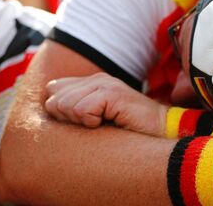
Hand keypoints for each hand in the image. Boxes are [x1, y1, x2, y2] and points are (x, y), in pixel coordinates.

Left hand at [45, 73, 167, 136]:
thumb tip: (50, 111)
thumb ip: (75, 111)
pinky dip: (92, 123)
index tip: (83, 123)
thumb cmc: (129, 132)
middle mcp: (96, 79)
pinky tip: (109, 123)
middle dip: (68, 119)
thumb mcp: (97, 120)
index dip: (60, 111)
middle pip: (54, 100)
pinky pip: (82, 111)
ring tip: (103, 124)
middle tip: (93, 125)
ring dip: (81, 122)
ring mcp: (104, 84)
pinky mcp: (112, 93)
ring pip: (65, 105)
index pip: (52, 90)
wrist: (161, 132)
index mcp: (90, 83)